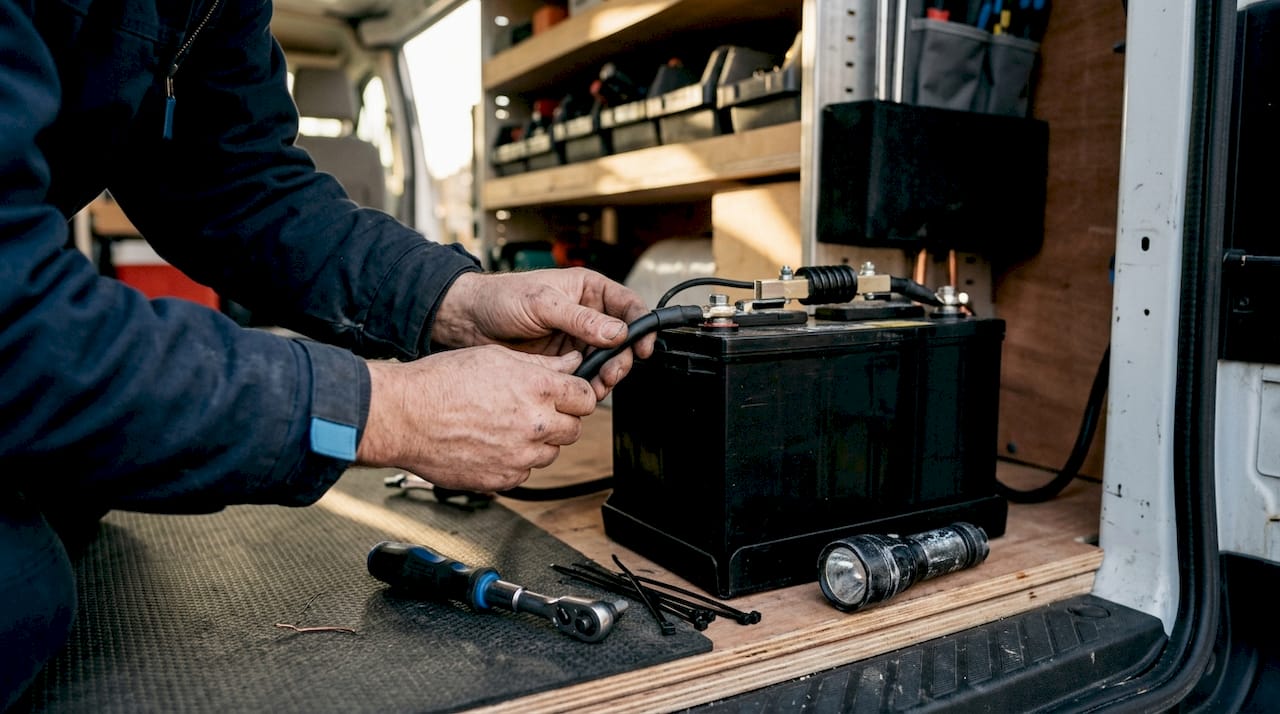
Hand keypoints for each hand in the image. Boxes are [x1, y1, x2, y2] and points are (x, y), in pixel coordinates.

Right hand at [356, 347, 595, 492]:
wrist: (404, 417)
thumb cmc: (441, 383)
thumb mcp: (495, 357)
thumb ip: (540, 364)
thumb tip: (569, 363)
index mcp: (537, 389)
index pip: (585, 397)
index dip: (576, 395)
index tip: (567, 395)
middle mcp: (534, 425)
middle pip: (573, 429)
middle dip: (559, 420)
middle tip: (534, 411)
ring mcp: (520, 457)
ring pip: (550, 454)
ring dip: (538, 442)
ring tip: (506, 427)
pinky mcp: (503, 480)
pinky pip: (524, 473)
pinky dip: (515, 462)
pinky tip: (492, 445)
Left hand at [433, 268, 652, 398]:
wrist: (468, 322)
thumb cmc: (501, 298)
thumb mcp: (543, 303)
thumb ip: (580, 319)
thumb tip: (617, 331)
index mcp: (587, 289)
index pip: (627, 305)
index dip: (640, 324)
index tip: (643, 345)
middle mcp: (587, 314)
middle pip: (622, 338)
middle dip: (622, 357)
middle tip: (614, 372)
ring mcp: (576, 339)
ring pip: (606, 360)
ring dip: (607, 374)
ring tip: (598, 386)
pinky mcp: (563, 361)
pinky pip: (586, 374)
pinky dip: (589, 384)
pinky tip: (584, 390)